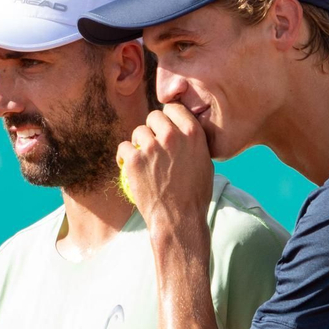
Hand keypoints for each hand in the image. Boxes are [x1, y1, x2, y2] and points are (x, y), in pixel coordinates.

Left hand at [116, 103, 213, 228]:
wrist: (179, 220)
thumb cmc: (195, 196)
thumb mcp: (205, 163)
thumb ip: (193, 143)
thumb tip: (183, 130)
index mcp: (193, 134)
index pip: (174, 108)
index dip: (168, 117)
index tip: (165, 129)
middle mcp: (172, 136)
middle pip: (154, 116)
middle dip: (152, 128)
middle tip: (153, 146)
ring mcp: (152, 147)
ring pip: (138, 131)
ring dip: (138, 143)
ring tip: (143, 160)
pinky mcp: (135, 160)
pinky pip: (123, 147)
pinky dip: (124, 157)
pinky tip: (129, 166)